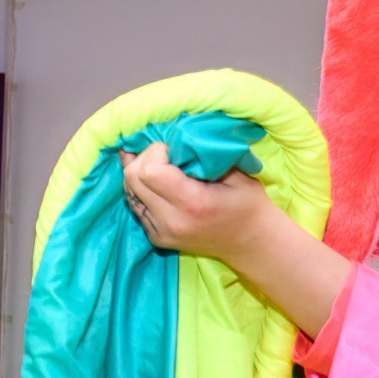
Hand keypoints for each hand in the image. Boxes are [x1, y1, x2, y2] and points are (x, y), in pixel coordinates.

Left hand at [120, 143, 353, 334]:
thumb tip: (176, 133)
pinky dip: (142, 190)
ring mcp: (160, 232)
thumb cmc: (248, 203)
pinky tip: (160, 183)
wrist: (250, 243)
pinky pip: (135, 205)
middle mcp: (170, 221)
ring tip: (161, 165)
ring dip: (139, 173)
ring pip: (128, 192)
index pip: (149, 170)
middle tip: (165, 153)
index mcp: (192, 203)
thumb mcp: (237, 171)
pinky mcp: (155, 237)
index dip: (155, 151)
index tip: (173, 147)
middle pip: (131, 179)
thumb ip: (205, 153)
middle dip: (143, 158)